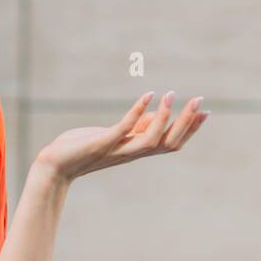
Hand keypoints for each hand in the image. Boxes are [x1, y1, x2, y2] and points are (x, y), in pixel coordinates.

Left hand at [33, 90, 208, 184]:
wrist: (55, 165)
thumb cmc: (83, 148)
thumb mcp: (114, 135)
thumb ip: (136, 127)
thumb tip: (159, 115)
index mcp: (136, 150)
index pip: (171, 143)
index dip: (190, 129)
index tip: (205, 112)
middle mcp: (131, 153)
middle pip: (169, 143)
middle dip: (187, 123)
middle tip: (200, 100)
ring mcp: (118, 150)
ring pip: (152, 140)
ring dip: (165, 117)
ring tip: (172, 94)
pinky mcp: (102, 144)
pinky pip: (124, 129)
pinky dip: (138, 112)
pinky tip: (148, 95)